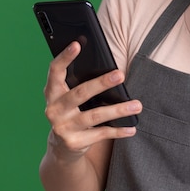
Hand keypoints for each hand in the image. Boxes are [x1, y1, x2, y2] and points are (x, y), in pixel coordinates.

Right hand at [43, 41, 141, 160]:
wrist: (62, 147)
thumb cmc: (72, 112)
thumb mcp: (70, 97)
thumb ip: (81, 83)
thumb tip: (111, 70)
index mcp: (52, 92)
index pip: (55, 71)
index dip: (65, 57)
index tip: (78, 43)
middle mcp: (54, 109)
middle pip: (80, 93)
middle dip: (101, 83)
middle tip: (120, 74)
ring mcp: (62, 127)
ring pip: (94, 115)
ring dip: (118, 110)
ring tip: (137, 105)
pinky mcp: (74, 142)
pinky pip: (100, 134)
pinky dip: (118, 131)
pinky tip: (132, 128)